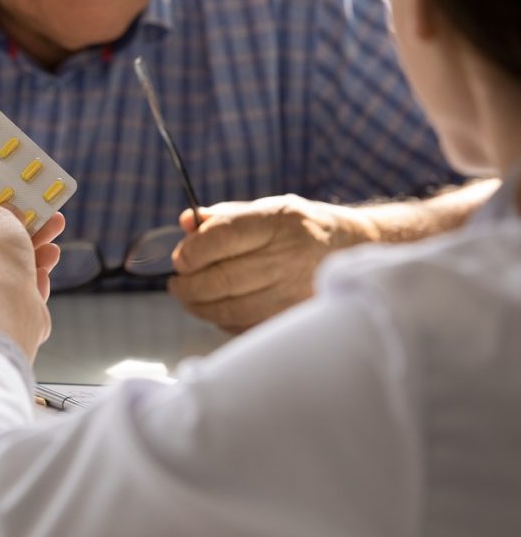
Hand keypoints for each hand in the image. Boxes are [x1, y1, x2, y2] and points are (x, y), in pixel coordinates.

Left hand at [0, 206, 65, 361]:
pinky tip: (44, 275)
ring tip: (53, 249)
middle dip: (19, 236)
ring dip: (31, 259)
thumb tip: (4, 216)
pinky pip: (11, 299)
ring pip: (3, 276)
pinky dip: (29, 286)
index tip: (11, 209)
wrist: (5, 312)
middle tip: (42, 225)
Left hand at [169, 194, 374, 332]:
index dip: (193, 251)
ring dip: (199, 307)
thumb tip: (185, 223)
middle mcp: (289, 257)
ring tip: (190, 298)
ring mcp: (295, 292)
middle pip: (222, 279)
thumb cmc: (301, 228)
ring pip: (230, 309)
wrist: (358, 251)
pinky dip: (223, 320)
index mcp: (279, 222)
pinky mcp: (296, 318)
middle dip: (188, 285)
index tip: (180, 259)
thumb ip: (223, 217)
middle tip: (177, 284)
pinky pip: (246, 326)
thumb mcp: (268, 210)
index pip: (224, 236)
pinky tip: (218, 310)